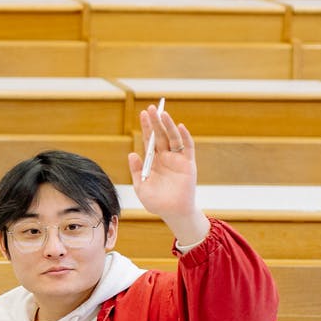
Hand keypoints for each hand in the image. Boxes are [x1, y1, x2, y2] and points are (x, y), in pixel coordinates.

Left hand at [128, 104, 206, 244]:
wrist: (173, 213)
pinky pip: (187, 147)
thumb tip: (132, 154)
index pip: (149, 140)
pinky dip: (184, 137)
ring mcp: (177, 159)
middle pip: (160, 135)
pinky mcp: (188, 164)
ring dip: (168, 126)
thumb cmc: (157, 202)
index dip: (146, 127)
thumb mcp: (141, 187)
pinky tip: (179, 127)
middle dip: (156, 122)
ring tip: (163, 113)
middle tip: (151, 108)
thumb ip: (136, 171)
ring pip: (173, 138)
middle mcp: (165, 157)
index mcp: (153, 161)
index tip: (143, 113)